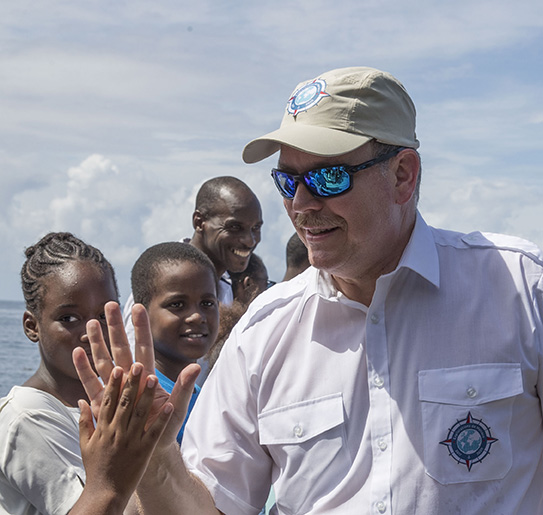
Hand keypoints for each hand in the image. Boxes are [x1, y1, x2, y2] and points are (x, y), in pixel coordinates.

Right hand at [71, 363, 172, 513]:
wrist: (105, 493)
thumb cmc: (96, 467)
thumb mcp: (85, 443)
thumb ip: (84, 421)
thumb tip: (81, 401)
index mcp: (102, 428)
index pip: (108, 401)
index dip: (114, 384)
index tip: (119, 367)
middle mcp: (116, 431)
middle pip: (125, 402)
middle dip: (132, 383)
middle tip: (138, 365)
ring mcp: (130, 440)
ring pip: (140, 413)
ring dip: (148, 395)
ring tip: (155, 378)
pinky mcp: (143, 451)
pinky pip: (154, 432)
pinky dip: (162, 419)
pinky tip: (169, 405)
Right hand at [72, 301, 198, 448]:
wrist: (149, 448)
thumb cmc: (165, 425)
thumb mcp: (177, 406)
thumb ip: (184, 386)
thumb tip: (196, 366)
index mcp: (148, 376)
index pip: (144, 346)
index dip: (141, 328)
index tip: (138, 307)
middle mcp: (131, 378)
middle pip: (121, 348)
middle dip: (115, 327)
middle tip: (109, 305)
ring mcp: (115, 388)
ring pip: (104, 360)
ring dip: (97, 342)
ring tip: (92, 322)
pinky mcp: (102, 402)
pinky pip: (92, 382)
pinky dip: (84, 368)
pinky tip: (78, 352)